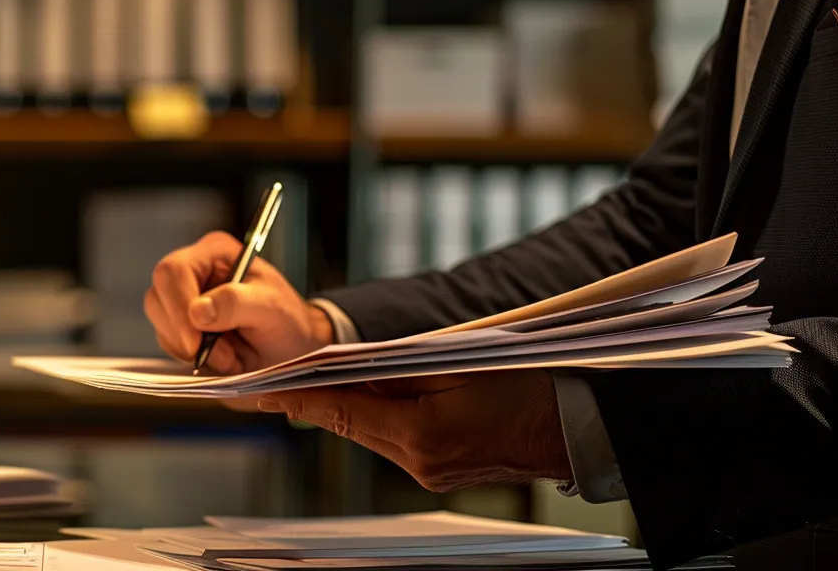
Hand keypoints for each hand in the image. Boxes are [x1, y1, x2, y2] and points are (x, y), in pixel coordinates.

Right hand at [145, 231, 334, 374]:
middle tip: (222, 355)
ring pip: (159, 323)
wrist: (291, 350)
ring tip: (230, 356)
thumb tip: (198, 311)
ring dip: (190, 349)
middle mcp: (193, 273)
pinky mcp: (181, 326)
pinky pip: (168, 343)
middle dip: (184, 333)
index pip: (173, 271)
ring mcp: (183, 300)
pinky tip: (222, 358)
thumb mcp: (271, 307)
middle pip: (157, 298)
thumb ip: (236, 303)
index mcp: (213, 253)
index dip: (179, 306)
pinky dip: (191, 358)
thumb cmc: (288, 321)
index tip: (196, 341)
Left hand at [259, 371, 573, 491]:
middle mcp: (418, 462)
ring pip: (369, 432)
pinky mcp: (438, 474)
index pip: (342, 410)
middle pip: (350, 423)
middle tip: (280, 377)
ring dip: (350, 404)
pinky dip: (379, 417)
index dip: (299, 395)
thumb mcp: (459, 364)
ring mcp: (428, 473)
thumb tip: (350, 365)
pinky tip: (376, 395)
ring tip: (325, 376)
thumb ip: (398, 368)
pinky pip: (392, 441)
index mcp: (421, 434)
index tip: (262, 387)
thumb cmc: (528, 387)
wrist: (575, 428)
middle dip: (319, 396)